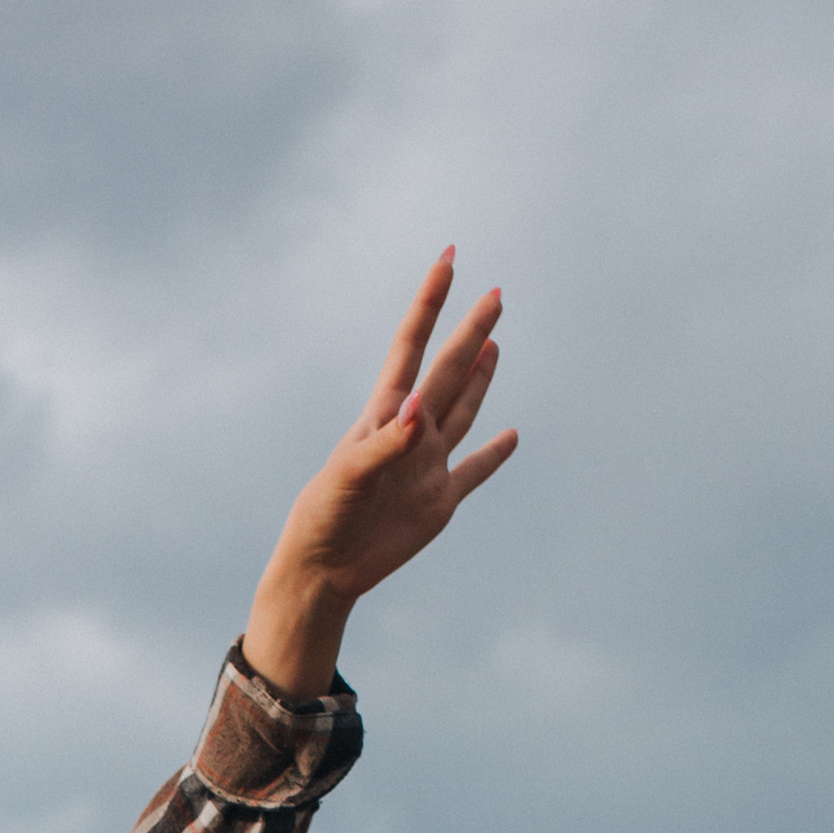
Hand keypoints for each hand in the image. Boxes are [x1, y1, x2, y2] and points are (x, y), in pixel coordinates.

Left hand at [242, 251, 518, 698]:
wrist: (322, 573)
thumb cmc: (322, 520)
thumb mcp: (347, 477)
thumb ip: (385, 444)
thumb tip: (420, 411)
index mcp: (384, 416)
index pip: (411, 346)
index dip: (429, 302)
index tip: (448, 259)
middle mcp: (410, 434)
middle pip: (449, 371)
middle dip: (471, 331)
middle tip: (496, 293)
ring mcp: (427, 467)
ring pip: (462, 410)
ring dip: (480, 377)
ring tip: (493, 344)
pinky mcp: (438, 504)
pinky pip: (474, 472)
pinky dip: (494, 455)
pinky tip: (511, 436)